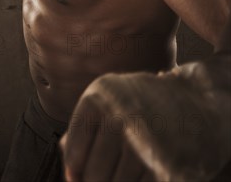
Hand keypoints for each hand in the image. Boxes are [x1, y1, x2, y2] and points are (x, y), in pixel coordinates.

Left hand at [59, 61, 230, 181]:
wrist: (202, 98)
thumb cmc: (148, 101)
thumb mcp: (112, 100)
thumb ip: (86, 130)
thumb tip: (69, 172)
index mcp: (100, 97)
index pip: (74, 152)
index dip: (74, 172)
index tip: (77, 179)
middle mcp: (121, 116)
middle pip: (93, 175)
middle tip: (100, 181)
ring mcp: (146, 141)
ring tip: (122, 175)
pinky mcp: (169, 165)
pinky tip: (141, 176)